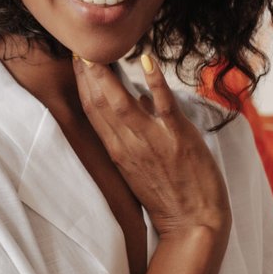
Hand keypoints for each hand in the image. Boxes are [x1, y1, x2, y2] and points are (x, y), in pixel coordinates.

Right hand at [74, 53, 230, 238]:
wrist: (194, 225)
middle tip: (80, 48)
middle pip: (99, 106)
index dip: (83, 85)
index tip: (78, 60)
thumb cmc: (171, 195)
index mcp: (119, 150)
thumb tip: (140, 97)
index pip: (93, 112)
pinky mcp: (177, 138)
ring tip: (98, 53)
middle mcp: (128, 146)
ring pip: (121, 105)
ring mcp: (152, 142)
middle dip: (88, 76)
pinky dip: (155, 82)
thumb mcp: (144, 163)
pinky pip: (163, 106)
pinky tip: (147, 59)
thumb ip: (138, 131)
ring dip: (108, 78)